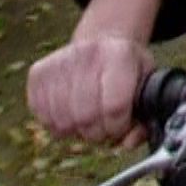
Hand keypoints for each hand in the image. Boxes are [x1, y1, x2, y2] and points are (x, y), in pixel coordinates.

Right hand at [26, 34, 153, 147]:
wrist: (103, 41)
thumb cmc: (129, 71)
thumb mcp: (148, 86)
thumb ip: (146, 117)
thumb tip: (127, 144)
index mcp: (120, 54)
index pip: (114, 106)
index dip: (118, 127)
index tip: (121, 126)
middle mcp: (86, 53)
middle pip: (86, 116)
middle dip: (98, 133)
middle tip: (105, 126)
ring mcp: (58, 62)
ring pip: (63, 122)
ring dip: (78, 131)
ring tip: (90, 119)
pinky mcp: (37, 73)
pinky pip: (43, 118)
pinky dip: (59, 125)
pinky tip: (72, 112)